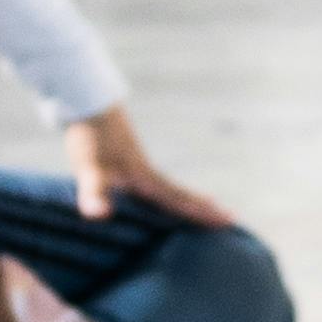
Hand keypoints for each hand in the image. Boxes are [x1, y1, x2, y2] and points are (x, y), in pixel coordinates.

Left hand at [61, 105, 238, 228]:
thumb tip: (100, 216)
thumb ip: (94, 191)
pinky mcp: (128, 164)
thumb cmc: (90, 136)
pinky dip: (167, 195)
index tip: (229, 219)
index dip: (201, 212)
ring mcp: (139, 168)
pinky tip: (160, 198)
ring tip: (207, 206)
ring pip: (170, 189)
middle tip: (232, 218)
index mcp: (144, 179)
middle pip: (181, 195)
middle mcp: (148, 174)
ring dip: (189, 200)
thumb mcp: (89, 168)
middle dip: (204, 207)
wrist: (89, 102)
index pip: (178, 200)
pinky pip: (155, 186)